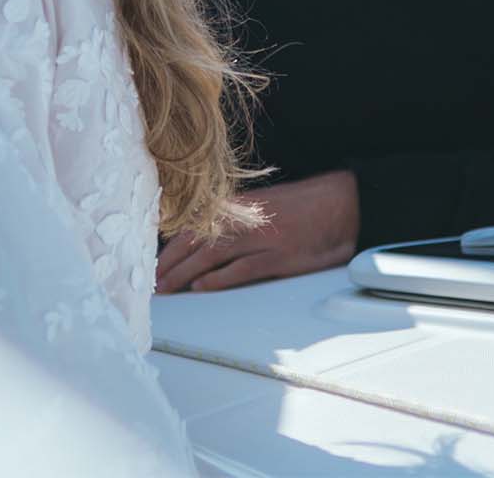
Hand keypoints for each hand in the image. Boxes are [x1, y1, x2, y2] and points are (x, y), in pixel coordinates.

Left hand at [154, 170, 360, 292]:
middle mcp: (245, 221)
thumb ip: (234, 222)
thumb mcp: (262, 209)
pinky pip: (243, 269)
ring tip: (167, 289)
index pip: (193, 227)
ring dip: (185, 274)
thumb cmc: (302, 209)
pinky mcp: (280, 257)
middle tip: (151, 283)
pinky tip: (202, 287)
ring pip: (212, 256)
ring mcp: (262, 239)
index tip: (153, 265)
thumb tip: (203, 240)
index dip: (170, 248)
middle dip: (170, 264)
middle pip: (196, 242)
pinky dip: (220, 278)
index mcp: (238, 208)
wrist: (342, 204)